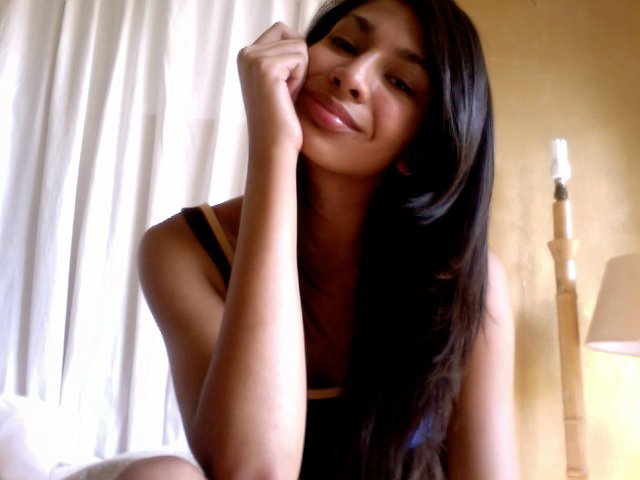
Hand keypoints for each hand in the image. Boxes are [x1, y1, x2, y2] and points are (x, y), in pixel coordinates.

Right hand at [237, 22, 307, 152]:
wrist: (273, 146)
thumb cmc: (282, 118)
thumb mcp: (282, 80)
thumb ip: (285, 57)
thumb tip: (302, 39)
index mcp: (247, 55)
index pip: (283, 31)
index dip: (294, 58)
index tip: (284, 86)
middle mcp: (245, 53)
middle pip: (292, 35)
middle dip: (298, 63)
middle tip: (286, 91)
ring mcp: (252, 58)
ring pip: (299, 46)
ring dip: (300, 73)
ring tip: (285, 96)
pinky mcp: (265, 66)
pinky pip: (300, 58)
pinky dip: (300, 79)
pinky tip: (286, 97)